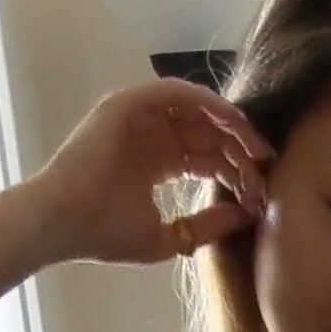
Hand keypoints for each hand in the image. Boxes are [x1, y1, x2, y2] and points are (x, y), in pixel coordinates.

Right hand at [34, 80, 272, 268]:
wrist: (64, 223)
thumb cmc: (106, 235)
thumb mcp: (170, 238)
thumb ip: (207, 225)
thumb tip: (246, 216)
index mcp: (157, 162)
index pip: (207, 158)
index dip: (236, 173)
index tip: (260, 195)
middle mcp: (151, 134)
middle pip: (208, 134)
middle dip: (240, 151)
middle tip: (266, 171)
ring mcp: (139, 115)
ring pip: (198, 110)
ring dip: (231, 125)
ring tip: (256, 149)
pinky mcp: (129, 103)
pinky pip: (178, 93)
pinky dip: (208, 104)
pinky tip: (232, 124)